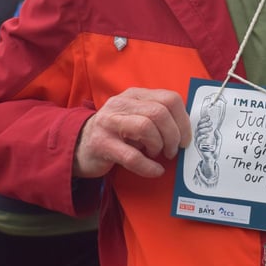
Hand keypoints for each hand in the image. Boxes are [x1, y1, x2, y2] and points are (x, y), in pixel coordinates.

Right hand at [74, 88, 191, 178]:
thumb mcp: (136, 116)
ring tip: (158, 155)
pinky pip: (132, 156)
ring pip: (145, 128)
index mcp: (135, 95)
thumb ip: (158, 117)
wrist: (79, 144)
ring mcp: (109, 123)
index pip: (169, 98)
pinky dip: (148, 166)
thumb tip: (185, 132)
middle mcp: (121, 104)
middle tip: (172, 150)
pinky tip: (154, 170)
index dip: (183, 120)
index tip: (185, 138)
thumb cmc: (116, 133)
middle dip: (173, 135)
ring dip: (159, 146)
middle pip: (159, 112)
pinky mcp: (102, 144)